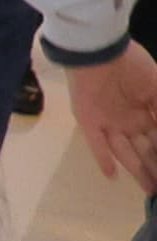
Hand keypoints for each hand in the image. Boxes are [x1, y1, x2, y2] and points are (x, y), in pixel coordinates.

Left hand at [70, 45, 156, 191]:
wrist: (99, 50)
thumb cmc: (131, 64)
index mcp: (146, 112)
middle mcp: (129, 121)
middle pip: (146, 151)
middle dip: (156, 170)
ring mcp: (109, 123)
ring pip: (126, 152)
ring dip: (137, 170)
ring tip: (150, 189)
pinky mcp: (89, 122)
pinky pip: (97, 144)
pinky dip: (104, 159)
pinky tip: (112, 176)